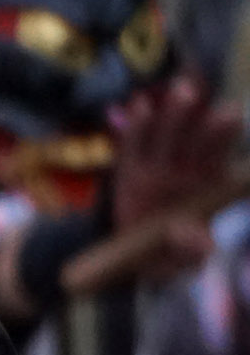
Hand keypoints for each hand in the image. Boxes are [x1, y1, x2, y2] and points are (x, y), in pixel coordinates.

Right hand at [107, 77, 242, 276]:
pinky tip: (141, 106)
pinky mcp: (128, 170)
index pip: (219, 156)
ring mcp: (156, 167)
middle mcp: (185, 170)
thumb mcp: (177, 264)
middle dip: (199, 116)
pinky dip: (136, 127)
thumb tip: (204, 243)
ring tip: (180, 91)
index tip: (228, 116)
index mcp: (205, 186)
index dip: (225, 134)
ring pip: (167, 135)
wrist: (125, 256)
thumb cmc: (162, 257)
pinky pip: (132, 146)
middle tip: (200, 95)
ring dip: (174, 112)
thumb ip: (190, 254)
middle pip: (196, 138)